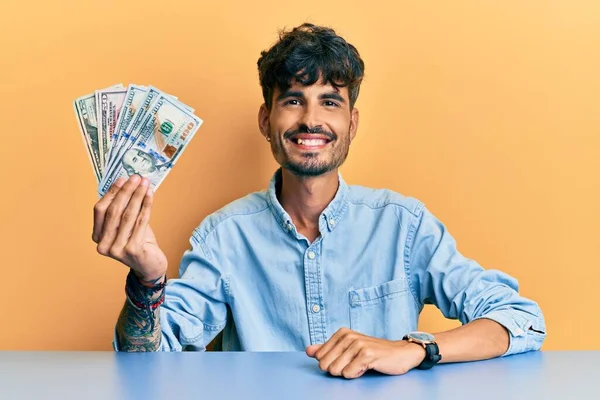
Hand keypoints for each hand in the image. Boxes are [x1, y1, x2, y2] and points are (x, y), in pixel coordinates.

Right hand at [92, 175, 166, 282]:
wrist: (150, 266)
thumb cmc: (138, 243)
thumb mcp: (127, 225)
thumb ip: (123, 209)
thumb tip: (128, 183)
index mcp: (97, 237)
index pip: (100, 210)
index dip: (111, 193)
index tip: (122, 179)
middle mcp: (103, 244)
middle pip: (114, 211)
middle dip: (126, 191)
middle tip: (136, 178)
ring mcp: (116, 249)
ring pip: (127, 215)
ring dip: (137, 196)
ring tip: (145, 183)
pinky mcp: (132, 250)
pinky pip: (140, 222)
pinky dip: (146, 206)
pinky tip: (150, 195)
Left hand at [306, 328, 425, 378]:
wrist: (400, 354)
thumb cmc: (373, 353)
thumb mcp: (348, 349)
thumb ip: (327, 349)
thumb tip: (308, 351)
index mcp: (341, 333)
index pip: (319, 358)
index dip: (331, 364)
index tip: (347, 360)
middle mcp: (348, 336)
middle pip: (325, 365)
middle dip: (338, 370)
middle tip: (354, 364)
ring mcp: (357, 344)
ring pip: (336, 370)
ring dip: (349, 373)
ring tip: (361, 365)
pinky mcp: (367, 354)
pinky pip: (349, 373)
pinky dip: (356, 374)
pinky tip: (367, 367)